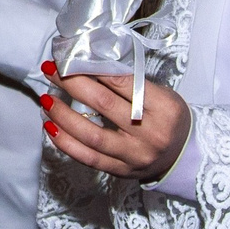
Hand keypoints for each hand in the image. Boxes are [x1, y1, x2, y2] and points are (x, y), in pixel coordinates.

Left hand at [42, 68, 191, 179]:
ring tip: (46, 100)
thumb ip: (130, 83)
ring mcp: (135, 155)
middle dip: (72, 84)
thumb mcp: (161, 94)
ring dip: (63, 115)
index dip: (92, 68)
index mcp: (164, 108)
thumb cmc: (168, 117)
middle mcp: (150, 133)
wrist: (183, 154)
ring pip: (91, 135)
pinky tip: (51, 127)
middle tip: (51, 70)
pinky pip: (88, 158)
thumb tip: (89, 65)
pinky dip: (65, 142)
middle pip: (103, 104)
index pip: (122, 82)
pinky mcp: (122, 171)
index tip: (71, 57)